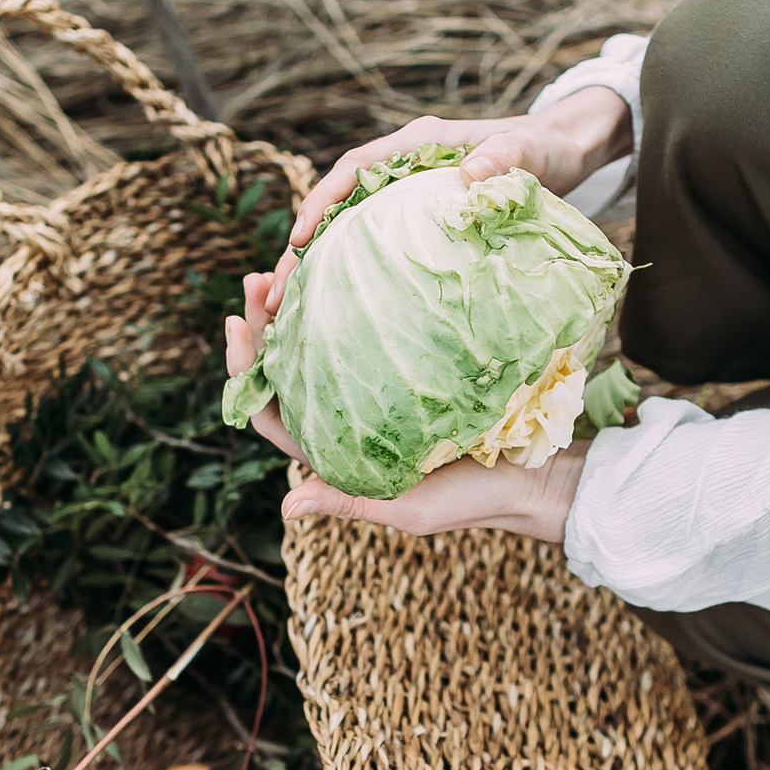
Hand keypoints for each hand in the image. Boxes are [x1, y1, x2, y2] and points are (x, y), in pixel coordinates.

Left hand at [223, 273, 585, 543]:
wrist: (532, 474)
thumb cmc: (471, 499)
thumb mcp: (409, 508)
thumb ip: (350, 501)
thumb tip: (287, 506)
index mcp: (334, 455)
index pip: (271, 414)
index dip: (245, 373)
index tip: (237, 324)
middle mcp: (345, 420)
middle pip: (285, 370)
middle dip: (263, 324)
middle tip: (258, 279)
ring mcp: (374, 393)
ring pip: (319, 346)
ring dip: (298, 306)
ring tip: (289, 261)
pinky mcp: (407, 371)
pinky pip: (366, 333)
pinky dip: (348, 301)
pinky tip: (345, 268)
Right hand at [267, 88, 629, 313]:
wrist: (565, 151)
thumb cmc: (545, 149)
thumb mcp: (528, 153)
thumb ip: (503, 160)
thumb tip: (468, 177)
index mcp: (416, 146)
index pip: (352, 170)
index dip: (319, 202)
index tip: (297, 240)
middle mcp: (403, 169)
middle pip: (337, 207)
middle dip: (302, 250)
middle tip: (276, 298)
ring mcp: (409, 198)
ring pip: (349, 232)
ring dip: (321, 270)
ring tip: (293, 317)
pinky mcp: (420, 223)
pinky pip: (376, 249)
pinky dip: (353, 277)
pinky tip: (341, 315)